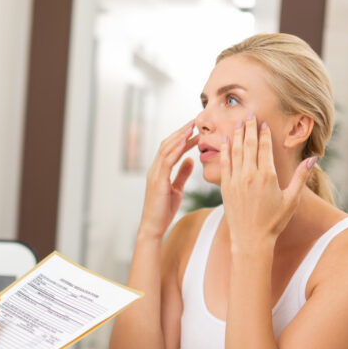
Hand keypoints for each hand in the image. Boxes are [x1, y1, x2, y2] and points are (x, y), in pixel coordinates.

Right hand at [139, 121, 198, 238]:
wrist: (153, 227)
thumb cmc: (163, 210)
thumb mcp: (176, 189)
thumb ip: (182, 174)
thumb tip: (190, 160)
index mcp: (159, 170)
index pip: (170, 148)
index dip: (181, 137)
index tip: (194, 129)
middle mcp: (154, 169)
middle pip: (167, 144)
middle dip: (180, 132)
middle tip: (194, 121)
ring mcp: (155, 174)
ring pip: (166, 149)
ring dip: (179, 137)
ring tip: (191, 127)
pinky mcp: (158, 181)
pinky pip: (167, 161)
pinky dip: (176, 150)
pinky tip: (185, 142)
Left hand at [219, 116, 313, 245]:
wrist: (251, 239)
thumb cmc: (274, 221)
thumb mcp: (292, 199)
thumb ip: (301, 176)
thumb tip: (314, 158)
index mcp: (268, 177)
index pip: (265, 148)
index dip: (264, 133)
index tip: (263, 122)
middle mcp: (251, 176)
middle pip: (249, 145)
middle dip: (248, 128)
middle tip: (248, 114)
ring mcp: (236, 181)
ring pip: (235, 151)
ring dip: (236, 135)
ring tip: (237, 122)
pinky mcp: (226, 187)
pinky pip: (224, 163)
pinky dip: (225, 150)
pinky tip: (225, 140)